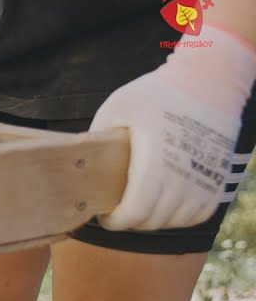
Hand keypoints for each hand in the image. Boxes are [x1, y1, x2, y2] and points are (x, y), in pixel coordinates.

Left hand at [90, 25, 255, 230]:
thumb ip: (98, 137)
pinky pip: (200, 213)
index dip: (116, 222)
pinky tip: (165, 205)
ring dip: (155, 220)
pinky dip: (180, 216)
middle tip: (117, 209)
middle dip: (130, 221)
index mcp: (155, 158)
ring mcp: (206, 176)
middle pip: (153, 220)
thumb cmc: (156, 92)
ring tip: (139, 206)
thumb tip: (80, 164)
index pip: (136, 211)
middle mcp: (184, 172)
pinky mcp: (219, 175)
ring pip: (176, 220)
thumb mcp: (116, 108)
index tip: (104, 216)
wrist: (208, 79)